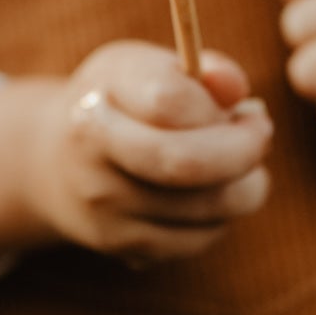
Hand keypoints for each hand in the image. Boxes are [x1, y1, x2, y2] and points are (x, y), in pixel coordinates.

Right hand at [26, 42, 271, 264]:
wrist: (55, 163)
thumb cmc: (119, 103)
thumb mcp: (146, 69)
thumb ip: (196, 71)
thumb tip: (235, 89)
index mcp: (98, 96)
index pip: (170, 101)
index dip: (221, 106)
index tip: (248, 109)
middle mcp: (91, 153)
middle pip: (185, 163)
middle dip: (243, 152)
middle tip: (260, 136)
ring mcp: (104, 205)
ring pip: (206, 206)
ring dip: (243, 185)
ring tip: (237, 164)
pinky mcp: (121, 245)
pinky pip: (199, 239)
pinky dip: (221, 217)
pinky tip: (210, 194)